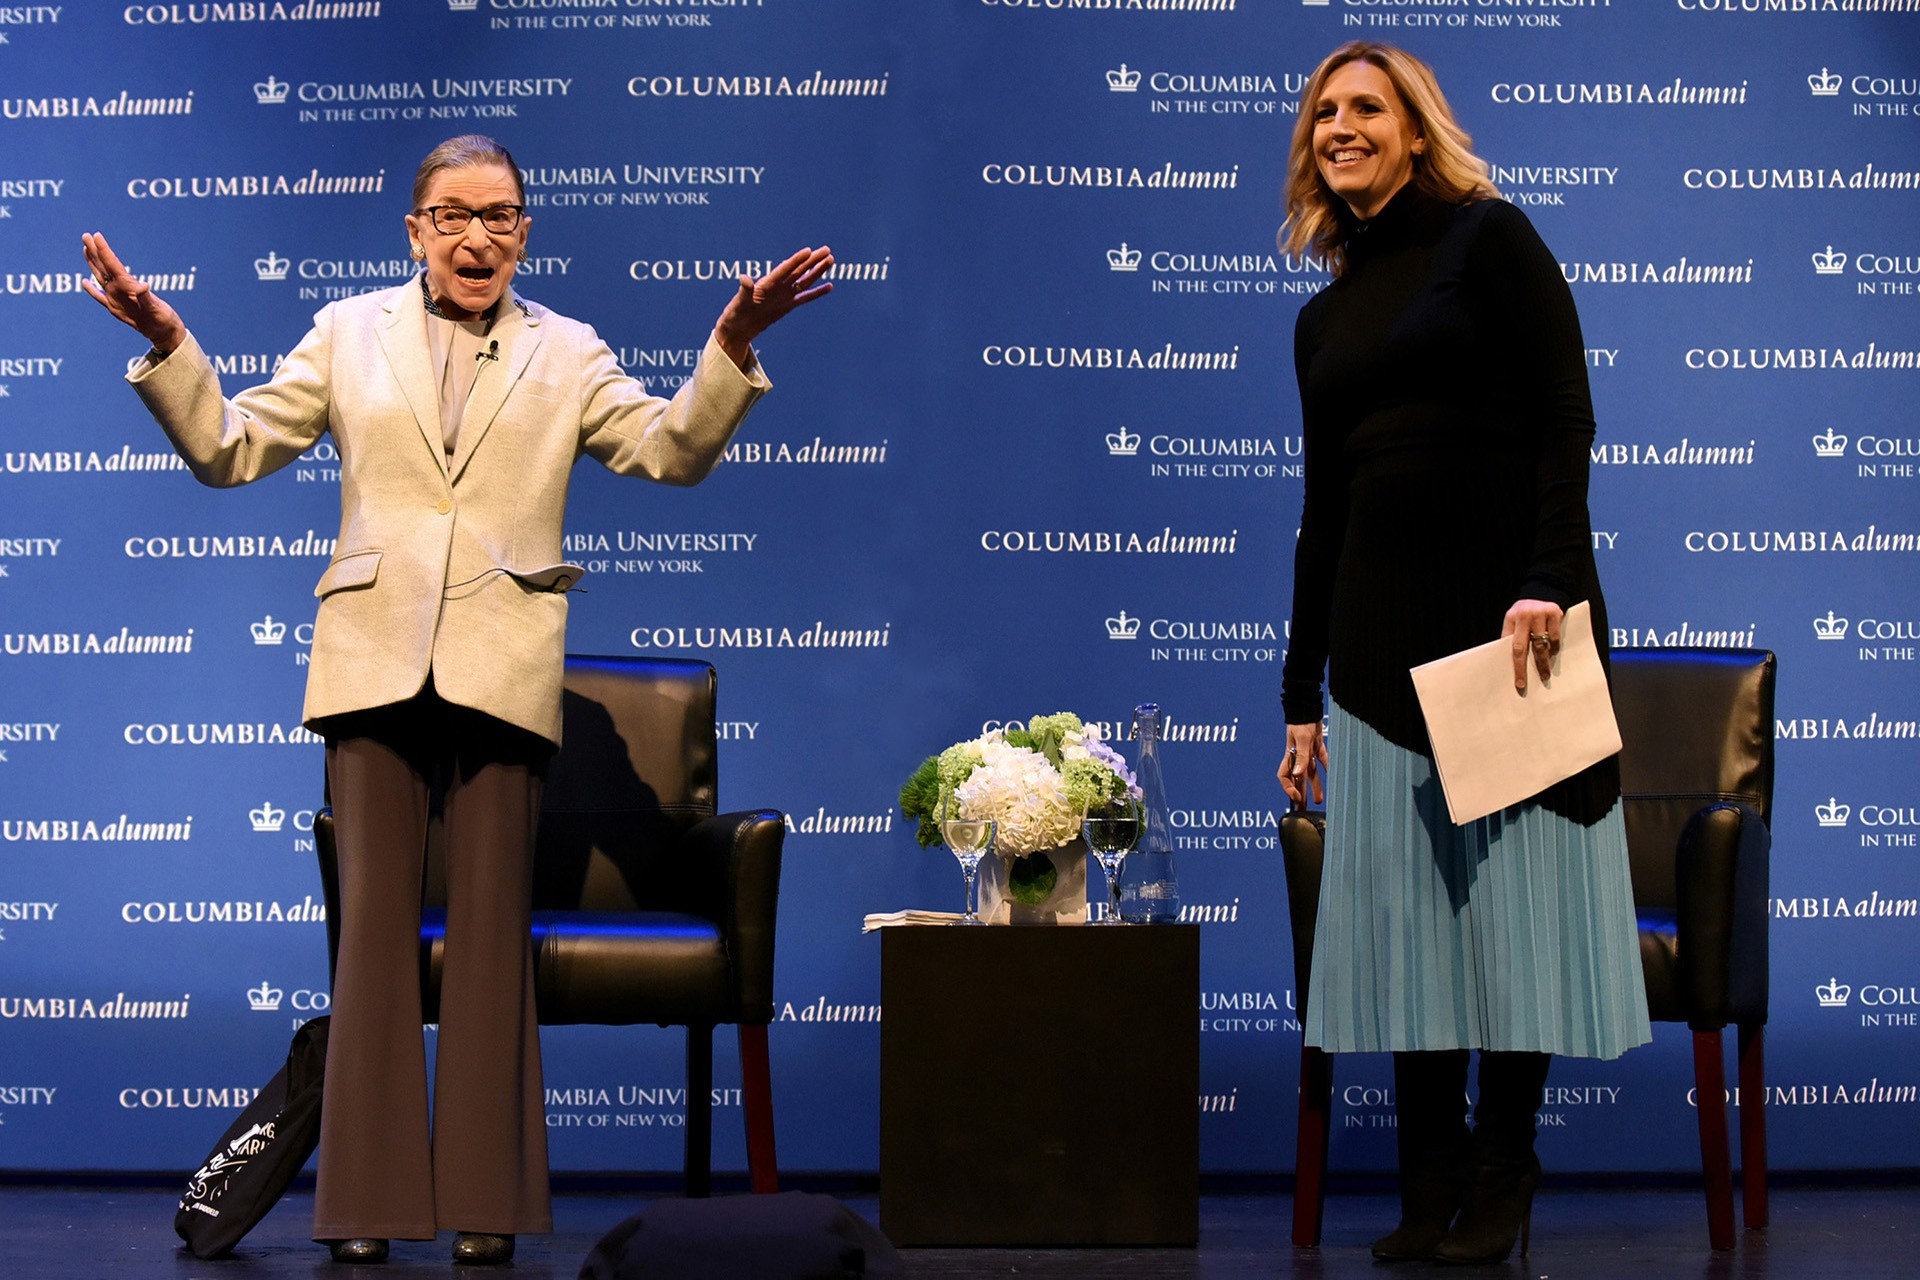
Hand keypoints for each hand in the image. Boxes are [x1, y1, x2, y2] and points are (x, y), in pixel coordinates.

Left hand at [81, 232, 187, 354]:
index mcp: (125, 291)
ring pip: (99, 278)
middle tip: (86, 236)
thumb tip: (142, 287)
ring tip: (85, 249)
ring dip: (92, 263)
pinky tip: (85, 281)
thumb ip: (146, 298)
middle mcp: (115, 295)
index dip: (104, 250)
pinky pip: (99, 296)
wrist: (163, 336)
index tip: (97, 236)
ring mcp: (114, 301)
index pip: (112, 266)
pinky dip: (91, 289)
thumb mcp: (156, 308)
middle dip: (94, 252)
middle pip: (102, 269)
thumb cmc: (162, 321)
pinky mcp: (116, 308)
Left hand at [713, 245, 833, 368]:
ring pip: (804, 280)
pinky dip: (817, 292)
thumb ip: (745, 289)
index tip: (808, 251)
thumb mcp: (740, 301)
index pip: (785, 269)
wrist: (738, 327)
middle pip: (799, 270)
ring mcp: (784, 295)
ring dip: (817, 271)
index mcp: (768, 283)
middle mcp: (778, 286)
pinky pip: (805, 297)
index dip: (797, 260)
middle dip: (813, 261)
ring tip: (831, 260)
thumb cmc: (736, 313)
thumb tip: (744, 278)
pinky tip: (829, 285)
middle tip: (827, 250)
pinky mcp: (788, 305)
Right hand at [1276, 721, 1327, 809]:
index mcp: (1290, 756)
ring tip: (1319, 800)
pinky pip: (1322, 761)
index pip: (1284, 776)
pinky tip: (1333, 778)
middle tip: (1302, 810)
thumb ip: (1300, 757)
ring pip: (1309, 774)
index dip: (1288, 788)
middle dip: (1299, 794)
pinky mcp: (1316, 747)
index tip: (1296, 797)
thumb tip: (1296, 775)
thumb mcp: (1301, 739)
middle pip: (1297, 780)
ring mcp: (1307, 752)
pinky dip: (1327, 769)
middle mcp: (1297, 757)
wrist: (1307, 706)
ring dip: (1313, 787)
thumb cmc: (1301, 721)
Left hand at [1503, 598, 1563, 690]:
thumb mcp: (1513, 621)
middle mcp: (1525, 615)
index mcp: (1512, 618)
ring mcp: (1541, 613)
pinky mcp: (1555, 613)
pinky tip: (1553, 653)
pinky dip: (1554, 648)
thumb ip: (1512, 637)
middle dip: (1528, 668)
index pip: (1513, 647)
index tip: (1519, 683)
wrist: (1543, 591)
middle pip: (1526, 647)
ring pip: (1542, 644)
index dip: (1516, 666)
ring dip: (1544, 661)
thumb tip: (1510, 664)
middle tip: (1533, 682)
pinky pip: (1555, 637)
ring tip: (1545, 673)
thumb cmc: (1524, 613)